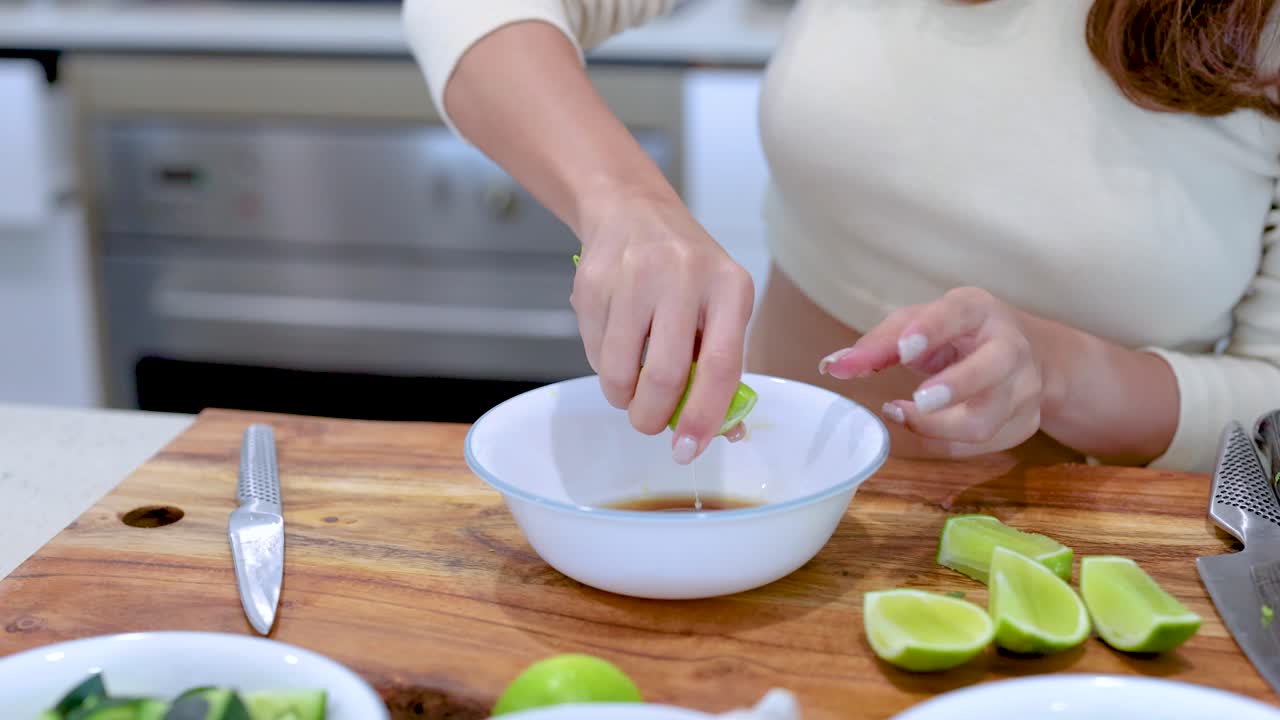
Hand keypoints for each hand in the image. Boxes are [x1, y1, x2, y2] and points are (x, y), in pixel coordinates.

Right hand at [572, 193, 754, 463]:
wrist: (632, 210)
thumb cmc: (686, 273)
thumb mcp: (718, 305)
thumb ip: (719, 365)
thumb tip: (721, 433)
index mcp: (729, 286)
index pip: (720, 365)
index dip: (703, 416)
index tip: (688, 450)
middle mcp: (684, 275)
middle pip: (664, 374)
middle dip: (651, 416)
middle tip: (647, 424)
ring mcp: (634, 275)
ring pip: (618, 369)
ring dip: (621, 395)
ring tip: (629, 386)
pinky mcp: (593, 281)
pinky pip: (592, 350)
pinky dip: (602, 365)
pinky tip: (614, 342)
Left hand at [818, 288, 1045, 457]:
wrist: (1026, 356)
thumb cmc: (955, 336)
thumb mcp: (919, 325)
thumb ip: (878, 344)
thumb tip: (832, 367)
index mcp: (979, 310)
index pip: (959, 313)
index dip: (931, 330)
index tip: (903, 348)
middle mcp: (1011, 346)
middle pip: (993, 367)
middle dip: (955, 386)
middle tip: (918, 399)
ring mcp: (1024, 388)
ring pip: (986, 419)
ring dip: (937, 427)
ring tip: (898, 412)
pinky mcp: (1023, 423)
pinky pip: (980, 445)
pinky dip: (943, 444)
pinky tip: (921, 428)